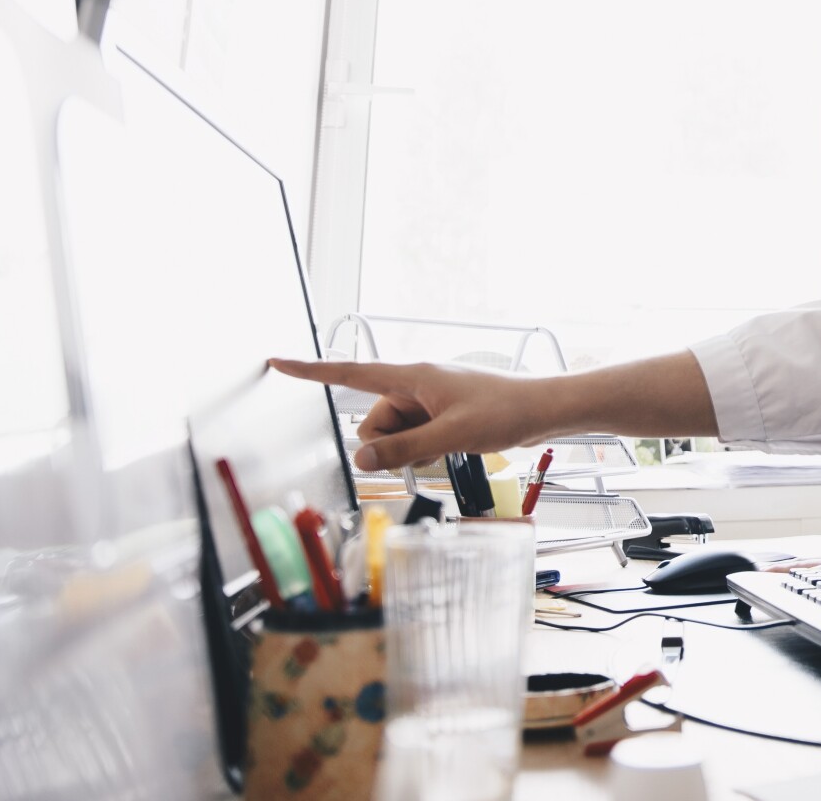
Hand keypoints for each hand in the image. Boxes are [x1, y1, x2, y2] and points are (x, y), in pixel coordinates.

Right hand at [269, 358, 560, 472]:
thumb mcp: (450, 435)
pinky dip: (423, 446)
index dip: (312, 370)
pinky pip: (414, 434)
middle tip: (423, 449)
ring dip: (409, 448)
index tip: (277, 361)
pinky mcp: (442, 411)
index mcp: (413, 376)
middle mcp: (416, 383)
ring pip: (394, 432)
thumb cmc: (504, 411)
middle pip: (374, 419)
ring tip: (447, 445)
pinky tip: (451, 446)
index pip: (350, 373)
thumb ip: (404, 449)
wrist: (543, 409)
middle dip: (387, 442)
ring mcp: (430, 398)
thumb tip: (363, 458)